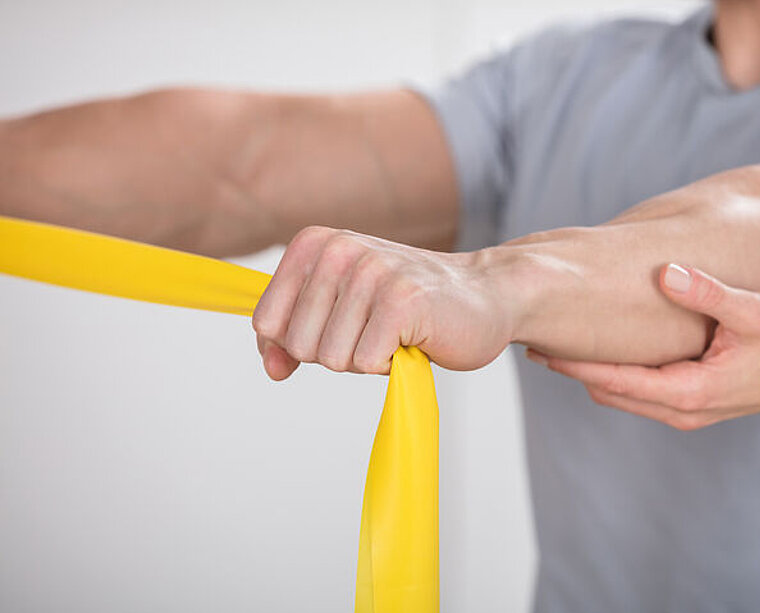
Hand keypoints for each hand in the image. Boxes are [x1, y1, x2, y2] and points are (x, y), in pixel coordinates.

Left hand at [252, 226, 515, 378]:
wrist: (484, 296)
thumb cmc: (408, 307)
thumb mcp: (339, 312)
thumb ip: (292, 337)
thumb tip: (272, 369)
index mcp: (314, 244)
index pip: (267, 322)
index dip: (301, 342)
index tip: (340, 327)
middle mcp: (339, 250)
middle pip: (299, 344)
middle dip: (338, 352)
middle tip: (376, 329)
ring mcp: (372, 272)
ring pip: (332, 358)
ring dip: (367, 359)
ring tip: (396, 332)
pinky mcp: (402, 300)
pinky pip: (367, 363)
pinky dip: (391, 365)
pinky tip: (414, 339)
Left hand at [527, 264, 759, 430]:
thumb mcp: (752, 311)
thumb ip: (708, 292)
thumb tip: (667, 272)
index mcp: (689, 391)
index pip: (614, 380)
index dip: (574, 365)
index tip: (539, 349)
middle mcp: (681, 410)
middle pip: (607, 392)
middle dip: (572, 370)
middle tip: (535, 341)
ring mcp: (685, 412)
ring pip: (621, 395)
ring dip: (590, 374)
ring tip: (556, 344)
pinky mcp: (690, 405)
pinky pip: (638, 393)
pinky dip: (613, 376)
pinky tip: (600, 351)